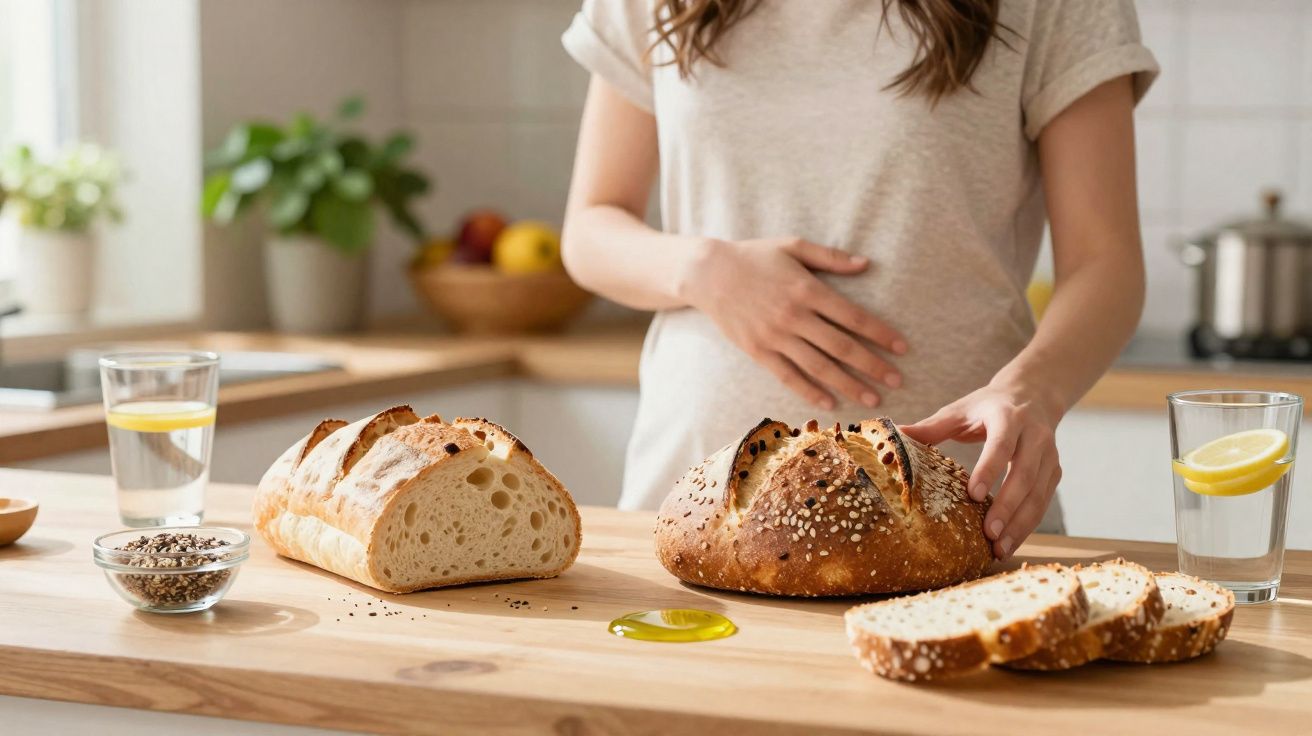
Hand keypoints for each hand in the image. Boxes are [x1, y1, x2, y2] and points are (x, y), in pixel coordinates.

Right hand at [680, 237, 906, 409]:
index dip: (880, 334)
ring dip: (848, 385)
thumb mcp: (794, 246)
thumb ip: (831, 257)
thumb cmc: (755, 256)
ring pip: (819, 367)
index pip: (853, 317)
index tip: (902, 348)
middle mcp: (794, 316)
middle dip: (873, 365)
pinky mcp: (758, 351)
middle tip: (898, 380)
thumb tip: (867, 264)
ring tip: (873, 399)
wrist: (708, 273)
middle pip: (841, 347)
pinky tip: (830, 403)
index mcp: (807, 288)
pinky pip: (788, 376)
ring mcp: (775, 336)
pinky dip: (810, 391)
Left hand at [900, 381, 1063, 559]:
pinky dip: (1028, 525)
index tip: (973, 495)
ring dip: (1020, 524)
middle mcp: (1034, 436)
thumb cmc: (988, 406)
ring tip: (1000, 549)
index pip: (1001, 444)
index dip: (989, 469)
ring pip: (1038, 494)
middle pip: (1024, 474)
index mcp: (1008, 416)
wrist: (1033, 394)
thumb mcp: (960, 410)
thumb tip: (895, 434)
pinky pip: (1043, 502)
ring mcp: (1049, 456)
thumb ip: (931, 426)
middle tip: (988, 533)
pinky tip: (1011, 542)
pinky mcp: (1054, 472)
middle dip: (1008, 506)